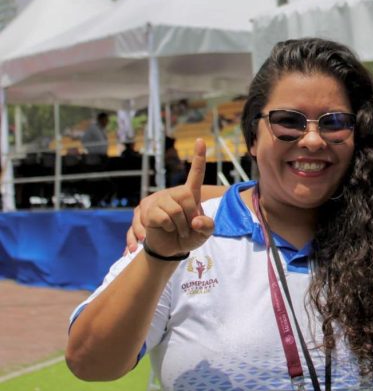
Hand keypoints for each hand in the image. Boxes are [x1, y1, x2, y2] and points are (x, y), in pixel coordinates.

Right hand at [128, 139, 213, 256]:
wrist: (170, 250)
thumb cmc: (189, 236)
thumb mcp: (205, 233)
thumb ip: (207, 225)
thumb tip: (194, 220)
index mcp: (190, 194)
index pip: (195, 174)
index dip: (199, 157)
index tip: (201, 140)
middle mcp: (174, 193)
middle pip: (187, 197)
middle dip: (190, 217)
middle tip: (187, 228)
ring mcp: (159, 200)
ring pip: (175, 211)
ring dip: (179, 226)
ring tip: (177, 230)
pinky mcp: (148, 210)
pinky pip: (163, 218)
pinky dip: (168, 228)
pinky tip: (165, 230)